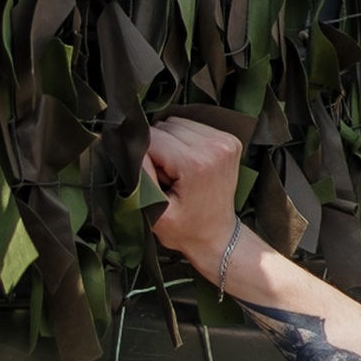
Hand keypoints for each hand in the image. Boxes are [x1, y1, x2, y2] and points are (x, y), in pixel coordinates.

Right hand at [142, 117, 242, 277]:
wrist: (217, 237)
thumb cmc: (186, 230)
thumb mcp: (155, 211)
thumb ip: (142, 176)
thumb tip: (132, 145)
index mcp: (196, 164)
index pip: (153, 138)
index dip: (146, 157)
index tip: (157, 179)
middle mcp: (215, 147)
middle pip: (165, 127)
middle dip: (159, 149)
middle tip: (168, 178)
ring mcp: (225, 141)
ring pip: (177, 123)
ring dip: (171, 142)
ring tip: (179, 171)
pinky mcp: (229, 140)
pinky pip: (192, 126)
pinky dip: (185, 141)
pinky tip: (190, 164)